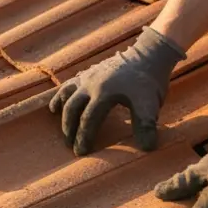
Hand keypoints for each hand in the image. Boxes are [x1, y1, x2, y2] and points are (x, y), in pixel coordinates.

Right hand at [49, 26, 185, 155]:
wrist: (149, 55)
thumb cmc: (149, 81)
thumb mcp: (150, 104)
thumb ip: (146, 126)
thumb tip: (147, 148)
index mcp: (103, 94)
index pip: (88, 120)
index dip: (83, 137)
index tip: (80, 152)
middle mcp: (90, 85)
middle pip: (72, 109)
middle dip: (69, 128)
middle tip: (69, 144)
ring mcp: (87, 77)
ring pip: (65, 94)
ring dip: (61, 110)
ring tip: (59, 123)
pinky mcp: (88, 72)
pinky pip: (68, 84)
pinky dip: (60, 95)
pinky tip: (57, 104)